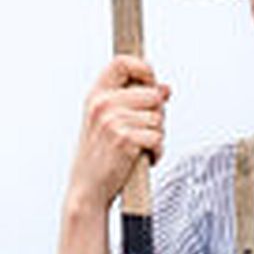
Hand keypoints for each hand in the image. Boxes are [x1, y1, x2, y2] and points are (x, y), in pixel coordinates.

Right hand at [66, 56, 168, 210]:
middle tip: (141, 134)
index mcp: (96, 96)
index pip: (122, 62)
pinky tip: (143, 160)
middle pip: (152, 94)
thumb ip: (135, 102)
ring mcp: (113, 121)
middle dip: (156, 115)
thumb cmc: (100, 158)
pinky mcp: (125, 139)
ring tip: (138, 149)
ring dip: (157, 137)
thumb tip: (165, 89)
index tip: (152, 84)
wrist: (88, 190)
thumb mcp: (109, 124)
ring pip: (158, 118)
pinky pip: (158, 138)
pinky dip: (157, 152)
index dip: (143, 69)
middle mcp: (102, 105)